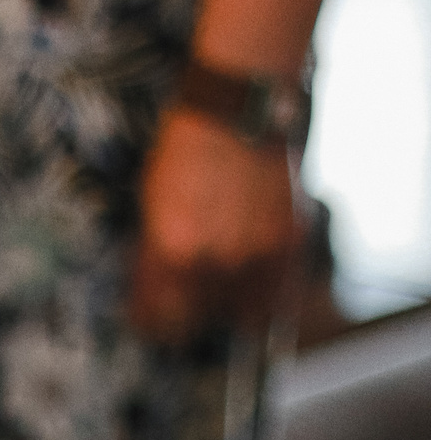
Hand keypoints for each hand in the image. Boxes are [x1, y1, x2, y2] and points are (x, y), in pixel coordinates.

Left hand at [128, 105, 301, 344]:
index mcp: (171, 250)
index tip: (150, 325)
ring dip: (226, 313)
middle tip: (181, 322)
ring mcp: (257, 251)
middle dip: (185, 323)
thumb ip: (155, 252)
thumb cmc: (183, 152)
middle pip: (197, 319)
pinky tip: (252, 296)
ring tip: (216, 306)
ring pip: (241, 313)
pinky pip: (279, 292)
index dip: (152, 324)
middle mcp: (216, 258)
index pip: (157, 313)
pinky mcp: (290, 240)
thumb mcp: (151, 205)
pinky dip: (265, 300)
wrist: (233, 114)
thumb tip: (156, 287)